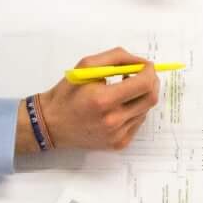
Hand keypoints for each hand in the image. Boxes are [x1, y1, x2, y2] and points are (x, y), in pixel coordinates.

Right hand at [31, 48, 163, 152]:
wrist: (52, 123)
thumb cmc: (67, 93)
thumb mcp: (86, 66)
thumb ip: (116, 58)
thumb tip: (141, 62)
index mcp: (103, 100)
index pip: (143, 84)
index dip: (149, 72)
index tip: (145, 66)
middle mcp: (113, 121)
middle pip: (150, 98)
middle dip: (151, 82)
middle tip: (142, 75)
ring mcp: (117, 135)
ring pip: (145, 110)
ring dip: (140, 97)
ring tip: (123, 91)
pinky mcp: (118, 144)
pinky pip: (137, 123)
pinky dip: (134, 111)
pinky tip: (119, 107)